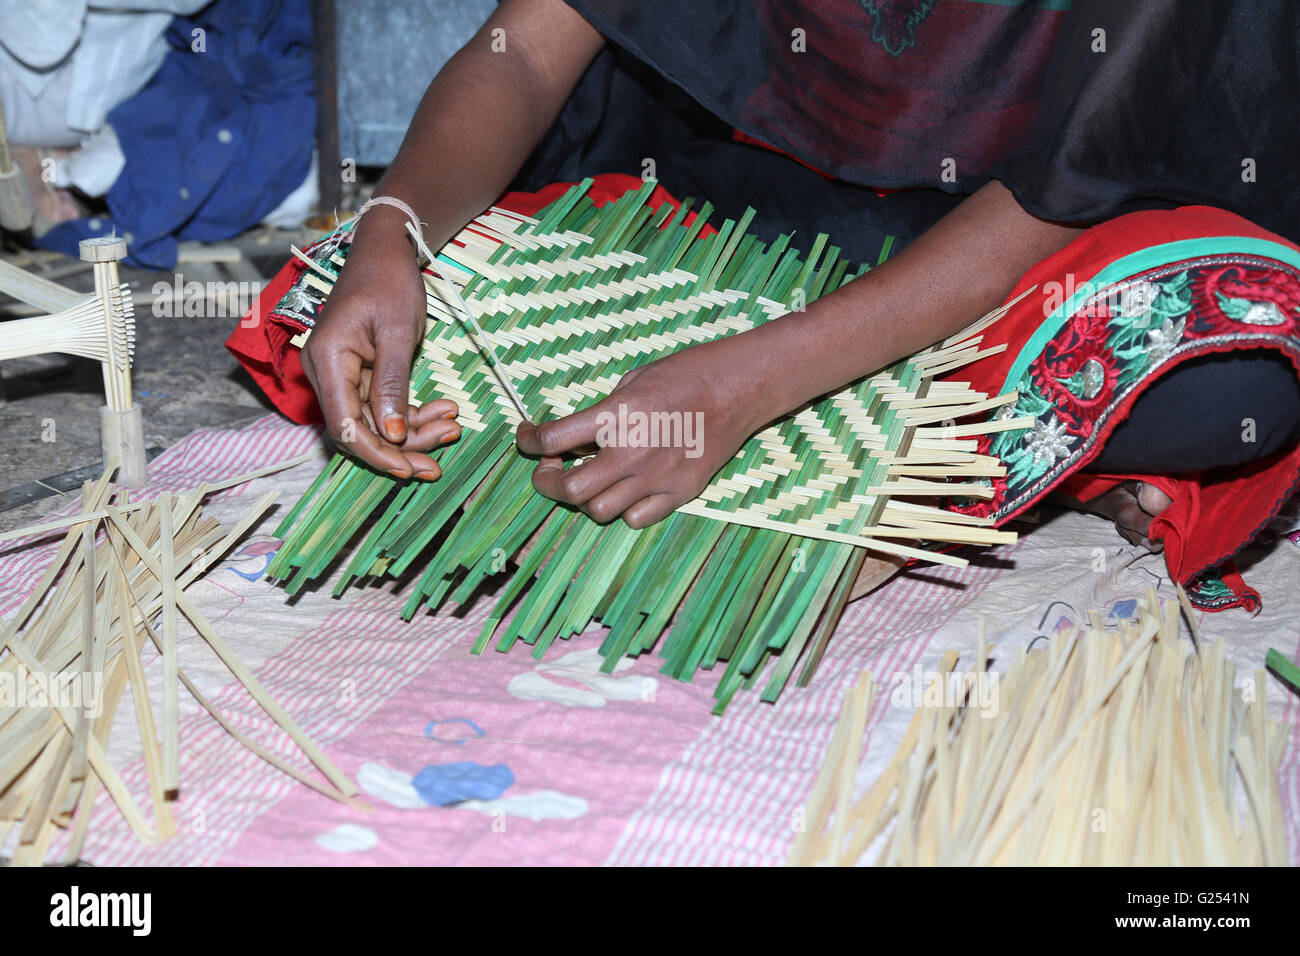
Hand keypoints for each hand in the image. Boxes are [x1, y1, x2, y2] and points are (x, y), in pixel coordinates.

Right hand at [300, 213, 460, 477]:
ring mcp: (342, 374)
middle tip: (439, 463)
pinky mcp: (359, 374)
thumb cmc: (389, 281)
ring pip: (374, 422)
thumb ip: (392, 385)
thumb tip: (393, 435)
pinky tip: (444, 411)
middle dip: (401, 448)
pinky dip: (412, 413)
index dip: (376, 454)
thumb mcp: (398, 331)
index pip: (345, 425)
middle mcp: (327, 372)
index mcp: (329, 360)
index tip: (409, 469)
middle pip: (359, 429)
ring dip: (413, 432)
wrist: (385, 250)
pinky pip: (382, 405)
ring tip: (453, 427)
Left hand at [515, 339, 768, 526]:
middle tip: (550, 469)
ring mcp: (657, 477)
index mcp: (617, 414)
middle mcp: (632, 451)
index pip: (552, 438)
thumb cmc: (687, 374)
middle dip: (549, 481)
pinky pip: (636, 518)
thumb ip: (603, 412)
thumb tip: (578, 437)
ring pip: (599, 511)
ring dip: (584, 497)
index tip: (526, 437)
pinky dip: (622, 509)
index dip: (528, 440)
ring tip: (589, 480)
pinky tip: (625, 489)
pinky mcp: (681, 492)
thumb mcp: (633, 379)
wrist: (740, 387)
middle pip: (570, 488)